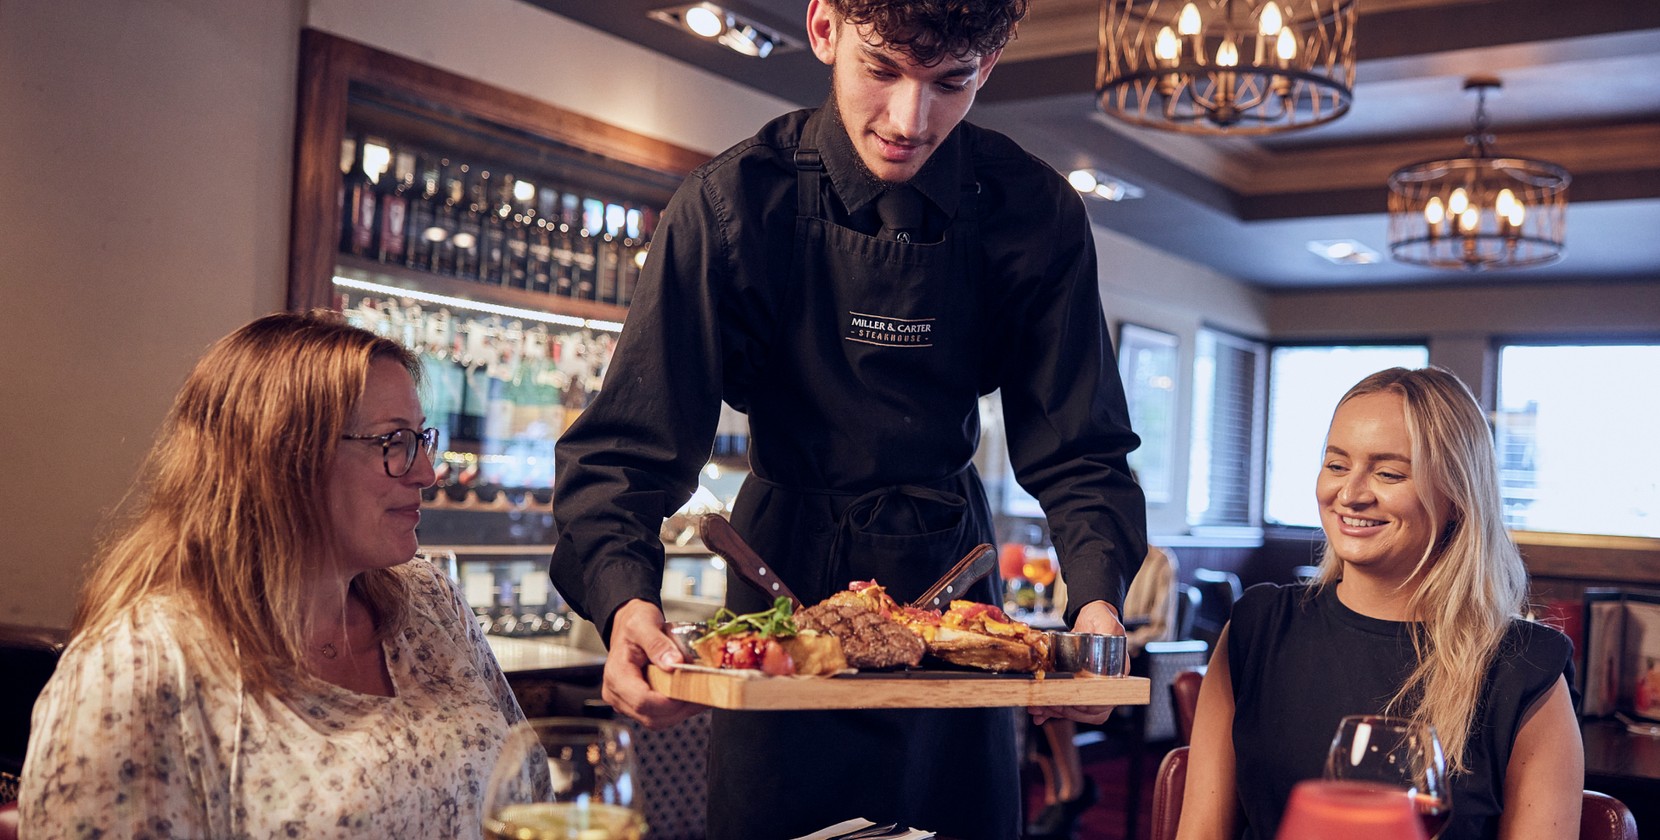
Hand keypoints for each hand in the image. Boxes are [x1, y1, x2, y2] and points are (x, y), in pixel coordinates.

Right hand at [600, 599, 703, 728]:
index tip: (690, 690)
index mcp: (616, 674)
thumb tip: (674, 663)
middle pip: (650, 716)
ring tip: (701, 694)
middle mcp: (617, 693)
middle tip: (703, 693)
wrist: (629, 622)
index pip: (641, 700)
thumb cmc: (633, 623)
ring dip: (681, 711)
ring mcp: (626, 702)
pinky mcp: (637, 705)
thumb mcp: (644, 624)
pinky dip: (678, 710)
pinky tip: (692, 697)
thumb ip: (658, 644)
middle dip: (679, 708)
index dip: (667, 701)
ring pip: (657, 720)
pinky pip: (659, 716)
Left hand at [1028, 599, 1125, 725]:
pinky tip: (1039, 713)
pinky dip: (1051, 711)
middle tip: (1046, 705)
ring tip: (1037, 709)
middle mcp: (1103, 687)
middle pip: (1086, 711)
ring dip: (1054, 712)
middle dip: (1064, 710)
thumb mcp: (1108, 621)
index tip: (1069, 703)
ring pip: (1074, 710)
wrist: (1091, 618)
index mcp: (1116, 677)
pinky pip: (1065, 705)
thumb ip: (1111, 627)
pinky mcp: (1076, 687)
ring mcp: (1089, 688)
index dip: (1086, 707)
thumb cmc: (1102, 620)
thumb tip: (1112, 632)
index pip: (1103, 702)